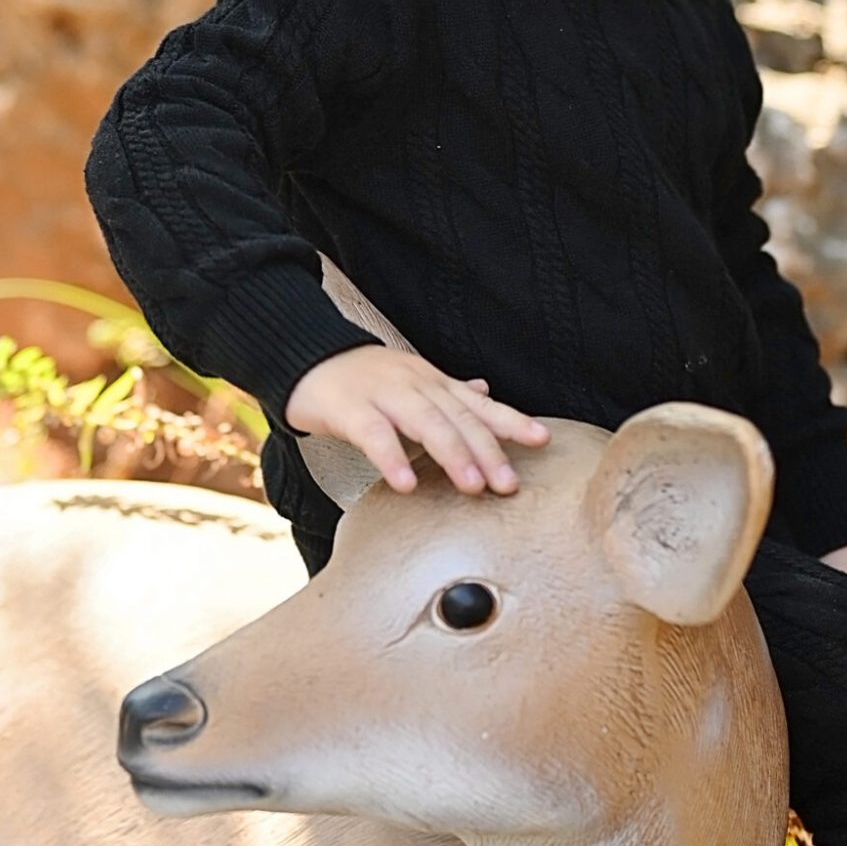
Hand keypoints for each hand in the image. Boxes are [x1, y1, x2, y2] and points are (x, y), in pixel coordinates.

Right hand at [285, 347, 549, 498]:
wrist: (305, 359)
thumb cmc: (362, 379)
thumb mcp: (411, 380)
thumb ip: (448, 391)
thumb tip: (486, 392)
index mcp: (432, 382)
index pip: (478, 404)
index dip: (510, 421)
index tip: (541, 440)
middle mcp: (414, 385)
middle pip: (457, 417)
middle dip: (486, 450)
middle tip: (507, 484)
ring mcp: (382, 394)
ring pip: (425, 422)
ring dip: (452, 454)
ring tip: (472, 486)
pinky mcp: (349, 408)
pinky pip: (373, 435)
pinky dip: (391, 458)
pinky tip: (406, 484)